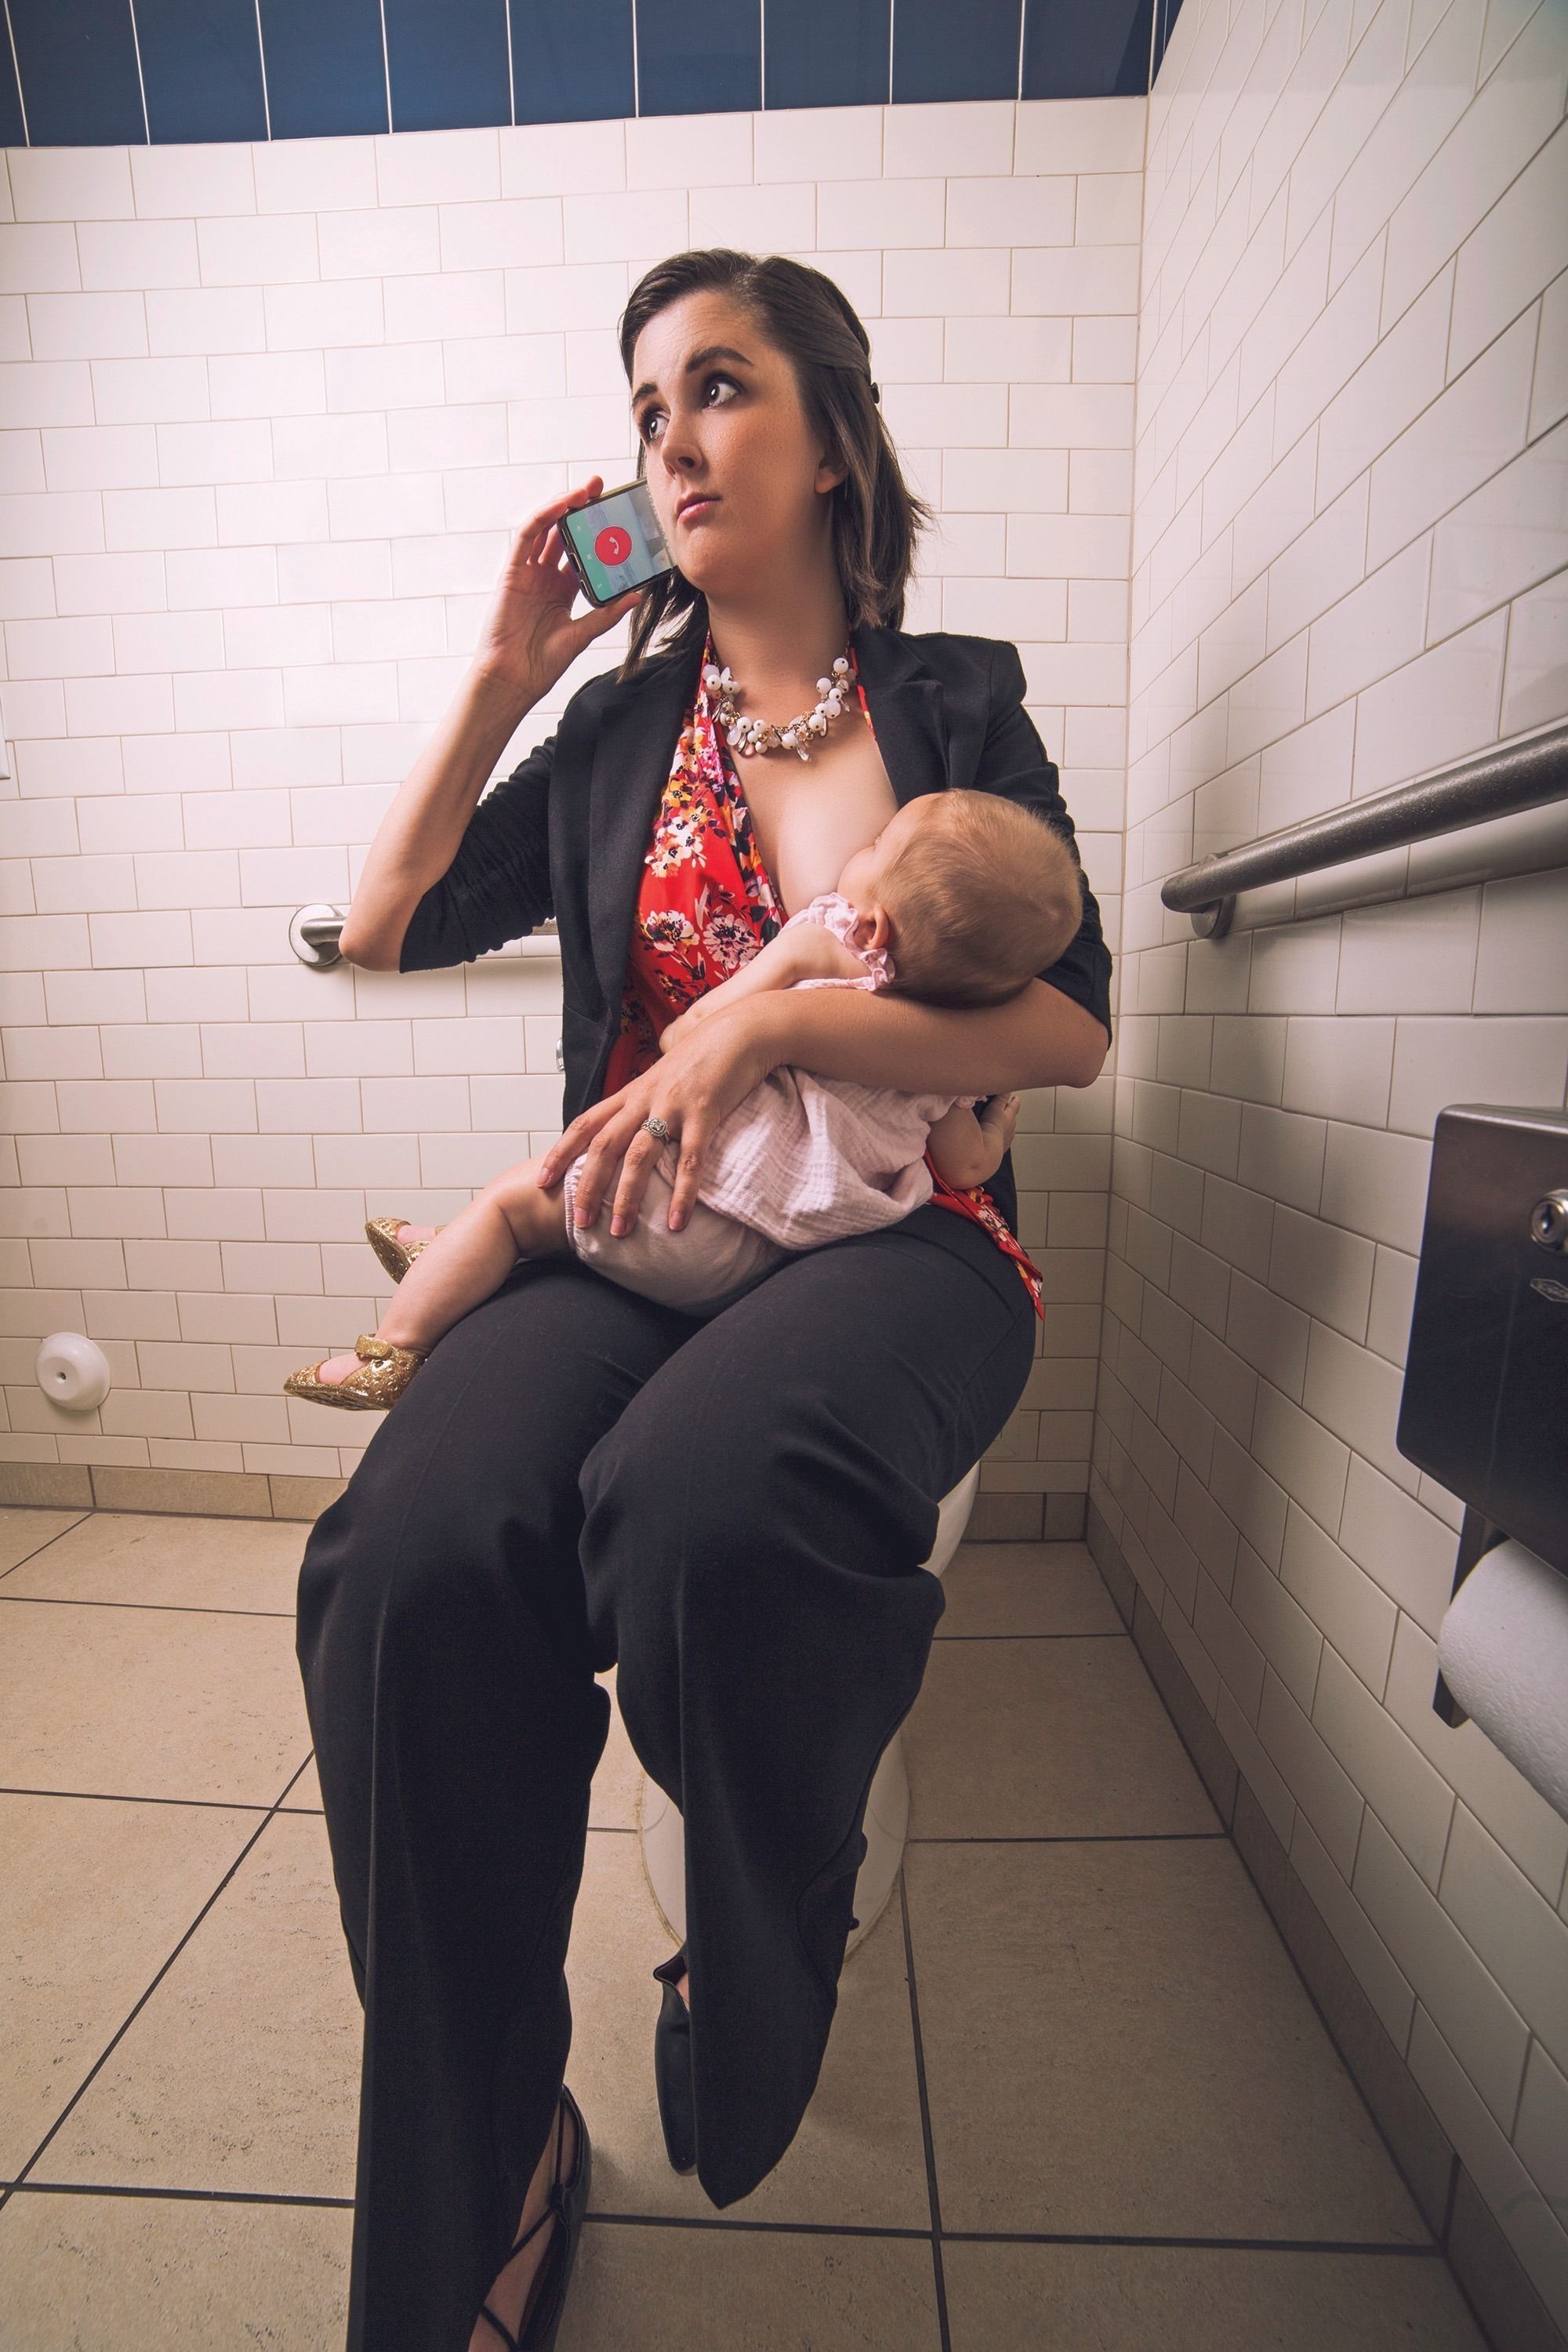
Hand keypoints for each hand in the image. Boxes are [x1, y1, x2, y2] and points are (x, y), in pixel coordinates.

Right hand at [471, 477, 643, 706]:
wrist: (513, 678)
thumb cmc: (542, 663)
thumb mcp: (582, 635)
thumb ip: (606, 613)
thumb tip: (637, 595)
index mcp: (563, 591)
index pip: (582, 553)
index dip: (597, 534)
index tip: (617, 518)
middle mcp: (545, 577)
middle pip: (564, 535)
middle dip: (581, 510)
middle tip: (602, 489)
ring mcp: (528, 572)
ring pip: (546, 529)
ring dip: (563, 506)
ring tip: (586, 489)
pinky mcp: (512, 571)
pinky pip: (527, 536)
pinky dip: (543, 516)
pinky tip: (561, 504)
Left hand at [535, 998, 775, 1236]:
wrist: (740, 1029)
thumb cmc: (704, 1056)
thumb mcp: (664, 1078)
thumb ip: (645, 1102)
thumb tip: (633, 1126)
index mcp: (631, 1092)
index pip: (585, 1123)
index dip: (561, 1152)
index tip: (542, 1181)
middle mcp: (644, 1099)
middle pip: (604, 1145)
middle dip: (588, 1186)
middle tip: (579, 1222)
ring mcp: (672, 1105)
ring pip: (639, 1156)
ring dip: (627, 1197)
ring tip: (620, 1230)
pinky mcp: (704, 1112)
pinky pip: (689, 1159)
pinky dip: (681, 1193)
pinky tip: (676, 1221)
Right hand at [987, 1091, 1021, 1153]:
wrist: (989, 1145)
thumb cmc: (992, 1126)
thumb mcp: (995, 1106)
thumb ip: (1001, 1096)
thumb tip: (1006, 1085)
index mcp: (1011, 1115)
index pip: (1015, 1105)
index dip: (1015, 1101)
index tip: (1016, 1097)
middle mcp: (1011, 1127)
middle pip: (1012, 1118)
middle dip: (1009, 1114)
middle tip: (1006, 1110)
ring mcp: (1007, 1138)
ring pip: (1008, 1129)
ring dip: (1004, 1126)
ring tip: (997, 1125)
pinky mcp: (1001, 1147)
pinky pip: (1001, 1140)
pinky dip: (998, 1137)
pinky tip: (992, 1138)